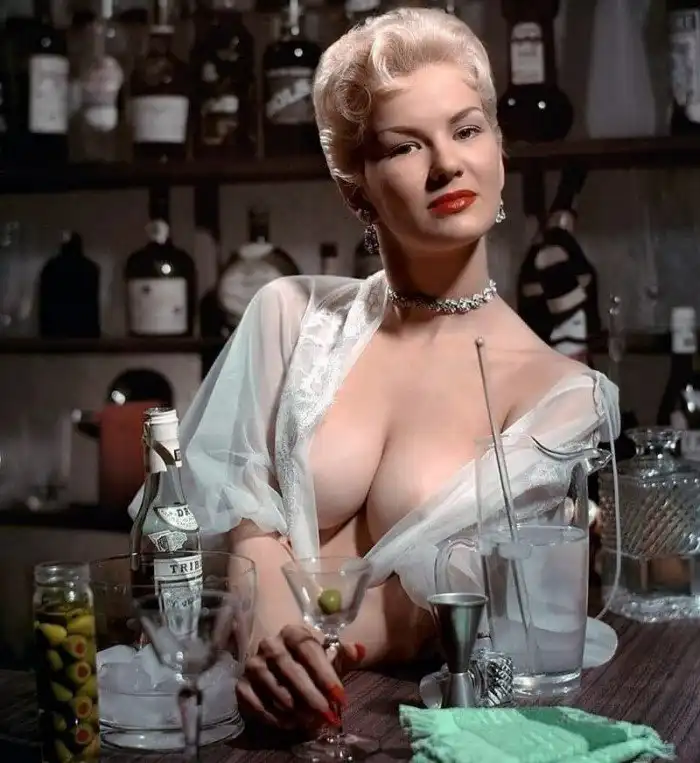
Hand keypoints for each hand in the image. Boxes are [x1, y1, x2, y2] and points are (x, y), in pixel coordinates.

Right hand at [236, 624, 363, 729]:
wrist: (273, 666)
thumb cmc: (306, 661)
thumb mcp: (325, 654)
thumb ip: (342, 653)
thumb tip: (359, 650)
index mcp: (292, 633)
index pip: (309, 650)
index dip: (325, 674)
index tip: (340, 696)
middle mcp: (270, 644)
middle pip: (291, 670)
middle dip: (311, 695)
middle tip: (326, 715)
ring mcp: (253, 664)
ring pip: (274, 688)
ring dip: (294, 708)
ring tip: (310, 722)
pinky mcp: (241, 684)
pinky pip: (256, 704)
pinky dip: (274, 717)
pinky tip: (289, 725)